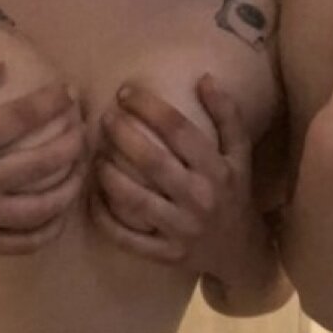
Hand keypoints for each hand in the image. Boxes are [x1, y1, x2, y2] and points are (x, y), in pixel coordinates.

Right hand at [0, 58, 87, 253]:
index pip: (18, 120)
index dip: (50, 103)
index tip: (69, 92)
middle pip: (43, 164)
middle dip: (73, 142)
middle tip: (84, 128)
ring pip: (44, 207)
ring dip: (71, 185)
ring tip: (81, 166)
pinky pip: (27, 241)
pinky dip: (52, 226)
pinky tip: (61, 207)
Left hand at [90, 75, 262, 273]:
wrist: (240, 251)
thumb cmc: (233, 194)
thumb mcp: (239, 155)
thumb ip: (227, 116)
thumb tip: (204, 78)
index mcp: (218, 170)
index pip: (179, 130)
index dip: (149, 106)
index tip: (126, 92)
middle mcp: (200, 199)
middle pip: (152, 161)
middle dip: (122, 134)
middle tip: (104, 118)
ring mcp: (182, 229)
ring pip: (135, 200)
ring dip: (108, 174)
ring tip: (95, 155)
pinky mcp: (166, 254)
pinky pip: (127, 237)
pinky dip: (105, 218)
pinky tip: (91, 197)